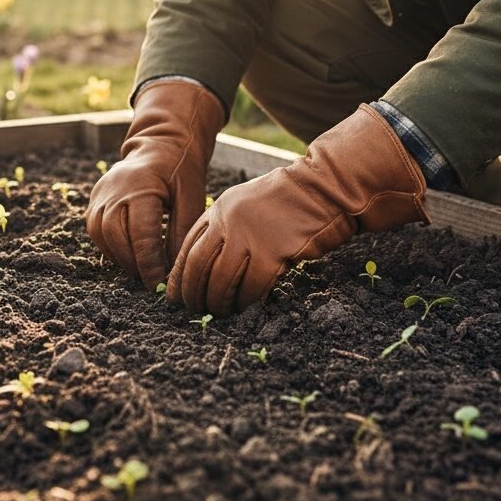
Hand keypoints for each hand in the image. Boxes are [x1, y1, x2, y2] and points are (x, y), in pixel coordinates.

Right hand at [85, 80, 223, 288]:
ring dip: (118, 256)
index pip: (140, 234)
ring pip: (100, 234)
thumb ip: (181, 232)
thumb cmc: (181, 170)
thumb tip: (173, 269)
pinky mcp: (95, 198)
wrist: (161, 143)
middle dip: (131, 262)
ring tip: (139, 268)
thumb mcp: (191, 197)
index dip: (148, 263)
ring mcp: (101, 193)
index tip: (158, 283)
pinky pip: (95, 229)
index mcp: (140, 186)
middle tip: (149, 279)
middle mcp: (114, 189)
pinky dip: (109, 246)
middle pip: (114, 235)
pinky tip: (128, 254)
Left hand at [167, 104, 429, 315]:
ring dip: (217, 302)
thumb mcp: (248, 204)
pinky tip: (246, 306)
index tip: (175, 294)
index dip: (178, 274)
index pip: (187, 246)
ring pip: (219, 280)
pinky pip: (251, 286)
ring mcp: (249, 235)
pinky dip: (246, 300)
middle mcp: (228, 221)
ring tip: (219, 313)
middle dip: (192, 293)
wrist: (325, 188)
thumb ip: (228, 228)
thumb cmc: (291, 200)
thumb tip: (211, 266)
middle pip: (197, 265)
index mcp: (219, 208)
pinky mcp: (272, 251)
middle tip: (194, 310)